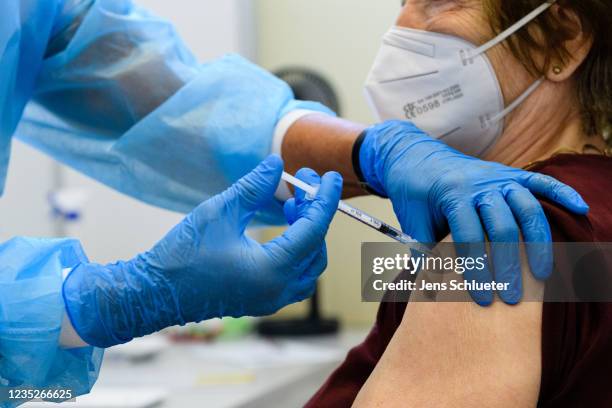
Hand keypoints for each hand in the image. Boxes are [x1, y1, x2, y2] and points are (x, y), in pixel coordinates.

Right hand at [63, 155, 342, 346]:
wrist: (155, 292)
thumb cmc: (183, 253)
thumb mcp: (221, 211)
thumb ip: (254, 187)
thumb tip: (277, 164)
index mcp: (272, 271)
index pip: (313, 230)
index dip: (325, 200)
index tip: (331, 177)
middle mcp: (278, 290)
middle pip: (316, 247)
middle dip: (314, 213)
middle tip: (303, 184)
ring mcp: (271, 300)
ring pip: (309, 264)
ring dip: (307, 232)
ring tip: (289, 202)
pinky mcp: (262, 300)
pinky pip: (295, 275)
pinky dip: (296, 249)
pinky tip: (281, 226)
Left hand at [359, 120, 588, 304]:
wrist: (412, 155)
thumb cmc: (412, 193)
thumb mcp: (412, 222)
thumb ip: (425, 252)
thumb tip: (437, 288)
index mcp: (452, 195)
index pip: (469, 238)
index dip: (476, 271)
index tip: (482, 298)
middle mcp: (479, 184)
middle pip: (503, 229)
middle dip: (509, 267)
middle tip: (511, 297)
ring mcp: (497, 177)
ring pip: (528, 209)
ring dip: (538, 244)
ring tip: (542, 274)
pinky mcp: (508, 173)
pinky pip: (539, 182)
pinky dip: (561, 193)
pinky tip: (579, 209)